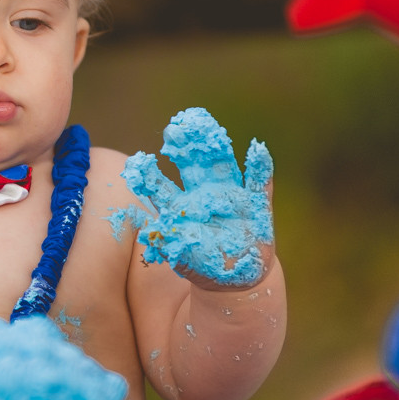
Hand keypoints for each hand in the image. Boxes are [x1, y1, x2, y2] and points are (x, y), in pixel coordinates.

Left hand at [121, 108, 273, 288]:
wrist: (236, 274)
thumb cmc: (203, 262)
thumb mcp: (183, 256)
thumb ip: (169, 242)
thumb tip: (152, 234)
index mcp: (181, 206)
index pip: (162, 186)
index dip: (151, 174)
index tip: (138, 160)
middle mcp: (204, 194)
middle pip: (192, 166)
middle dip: (184, 147)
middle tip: (174, 128)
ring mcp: (231, 196)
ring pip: (223, 166)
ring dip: (216, 147)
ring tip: (207, 124)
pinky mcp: (256, 205)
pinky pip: (260, 185)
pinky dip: (260, 169)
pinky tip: (258, 149)